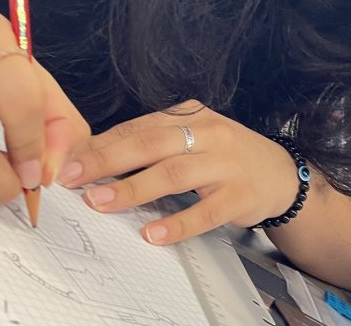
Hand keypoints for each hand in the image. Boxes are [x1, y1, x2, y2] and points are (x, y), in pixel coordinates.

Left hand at [56, 99, 300, 244]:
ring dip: (132, 189)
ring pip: (173, 174)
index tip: (68, 159)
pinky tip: (154, 233)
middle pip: (149, 144)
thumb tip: (97, 157)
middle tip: (73, 177)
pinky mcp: (239, 195)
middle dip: (106, 161)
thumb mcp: (193, 137)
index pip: (138, 127)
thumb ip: (153, 143)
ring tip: (102, 202)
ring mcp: (225, 164)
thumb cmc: (227, 156)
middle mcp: (207, 134)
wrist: (282, 174)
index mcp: (190, 116)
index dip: (101, 143)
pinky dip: (177, 223)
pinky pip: (204, 211)